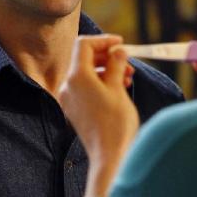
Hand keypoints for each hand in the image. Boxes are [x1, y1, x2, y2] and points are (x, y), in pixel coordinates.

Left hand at [58, 35, 139, 172]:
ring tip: (128, 77)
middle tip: (128, 63)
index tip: (120, 43)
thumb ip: (116, 64)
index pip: (84, 45)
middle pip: (84, 58)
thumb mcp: (119, 88)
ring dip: (106, 70)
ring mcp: (69, 98)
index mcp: (77, 76)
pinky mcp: (74, 108)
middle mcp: (68, 85)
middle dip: (107, 56)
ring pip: (87, 73)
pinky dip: (101, 82)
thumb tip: (117, 51)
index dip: (103, 40)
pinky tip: (119, 88)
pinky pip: (85, 87)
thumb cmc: (116, 123)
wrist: (109, 156)